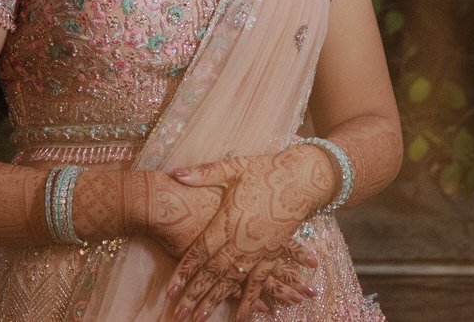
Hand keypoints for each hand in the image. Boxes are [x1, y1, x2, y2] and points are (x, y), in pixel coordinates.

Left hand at [162, 150, 326, 321]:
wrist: (303, 178)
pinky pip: (260, 282)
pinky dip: (250, 301)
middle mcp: (242, 241)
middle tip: (179, 314)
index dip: (184, 271)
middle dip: (195, 294)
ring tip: (200, 319)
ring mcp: (259, 251)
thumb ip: (204, 173)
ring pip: (233, 281)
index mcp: (229, 220)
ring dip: (216, 301)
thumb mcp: (233, 168)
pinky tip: (242, 318)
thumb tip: (175, 173)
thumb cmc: (265, 170)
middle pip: (213, 272)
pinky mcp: (273, 254)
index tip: (170, 290)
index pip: (201, 252)